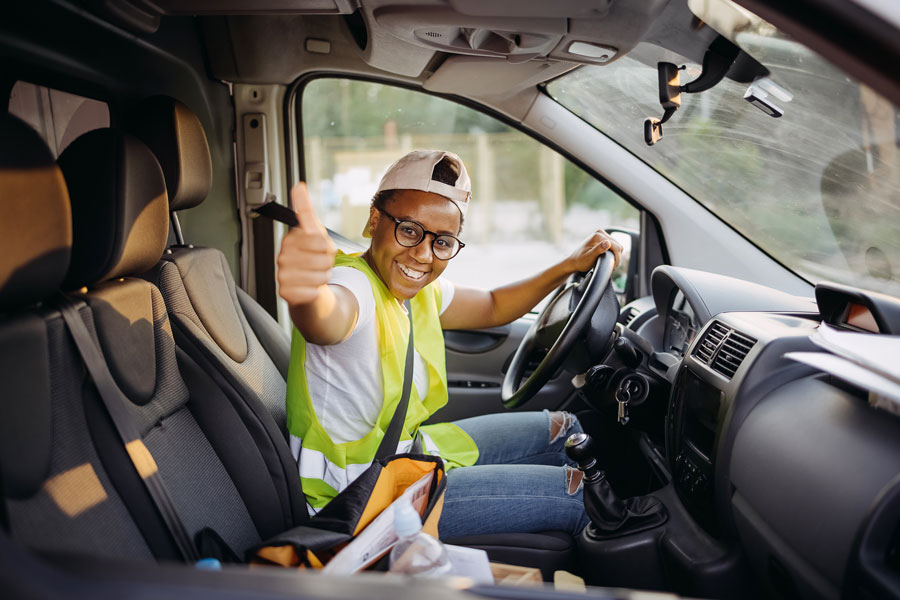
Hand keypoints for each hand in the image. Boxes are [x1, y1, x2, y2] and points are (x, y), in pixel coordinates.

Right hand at [276, 183, 335, 306]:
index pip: (321, 242)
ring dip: (323, 278)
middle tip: (318, 265)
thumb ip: (306, 210)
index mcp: (290, 239)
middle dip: (327, 264)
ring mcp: (282, 274)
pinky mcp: (285, 292)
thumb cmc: (311, 256)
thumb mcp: (313, 232)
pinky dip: (316, 291)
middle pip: (323, 261)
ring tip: (314, 276)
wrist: (305, 284)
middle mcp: (282, 255)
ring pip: (320, 277)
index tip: (321, 250)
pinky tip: (308, 288)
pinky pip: (312, 291)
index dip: (328, 249)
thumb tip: (298, 186)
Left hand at [566, 230, 622, 272]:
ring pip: (617, 246)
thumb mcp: (589, 257)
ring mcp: (602, 234)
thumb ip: (598, 250)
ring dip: (616, 255)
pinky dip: (614, 253)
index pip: (616, 246)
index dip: (617, 258)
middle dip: (617, 257)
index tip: (614, 267)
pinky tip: (609, 259)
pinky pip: (614, 246)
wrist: (574, 261)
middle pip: (618, 245)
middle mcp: (600, 232)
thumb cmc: (580, 261)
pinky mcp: (603, 238)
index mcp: (598, 236)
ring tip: (610, 263)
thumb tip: (608, 243)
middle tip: (612, 266)